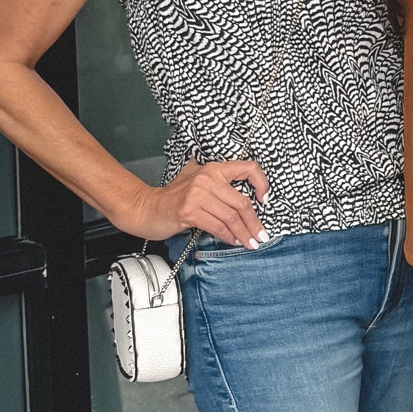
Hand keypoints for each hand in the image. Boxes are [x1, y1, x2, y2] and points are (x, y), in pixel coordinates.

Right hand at [127, 159, 270, 246]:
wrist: (147, 208)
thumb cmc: (175, 198)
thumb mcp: (199, 183)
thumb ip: (221, 187)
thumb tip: (251, 201)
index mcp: (213, 169)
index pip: (248, 168)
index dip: (261, 183)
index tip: (265, 200)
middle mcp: (207, 178)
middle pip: (241, 202)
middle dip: (254, 222)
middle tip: (261, 235)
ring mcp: (197, 194)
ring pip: (231, 217)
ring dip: (243, 233)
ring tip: (250, 243)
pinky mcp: (189, 211)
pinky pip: (217, 226)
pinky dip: (228, 237)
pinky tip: (233, 241)